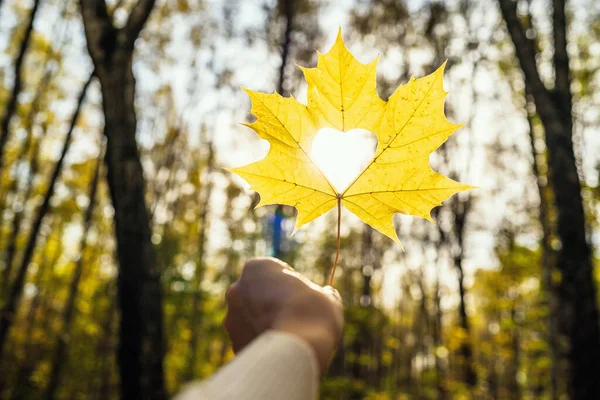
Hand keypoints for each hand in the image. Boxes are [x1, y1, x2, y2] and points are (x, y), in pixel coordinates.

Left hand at [224, 257, 343, 373]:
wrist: (297, 349)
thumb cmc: (314, 314)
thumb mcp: (327, 297)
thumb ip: (322, 293)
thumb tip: (328, 293)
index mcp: (256, 268)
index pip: (274, 271)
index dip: (291, 283)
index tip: (303, 295)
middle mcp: (237, 289)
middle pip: (257, 294)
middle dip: (272, 303)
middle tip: (296, 316)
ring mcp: (231, 318)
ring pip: (251, 319)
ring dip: (265, 324)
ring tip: (290, 336)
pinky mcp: (233, 344)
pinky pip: (251, 340)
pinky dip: (262, 344)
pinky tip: (281, 350)